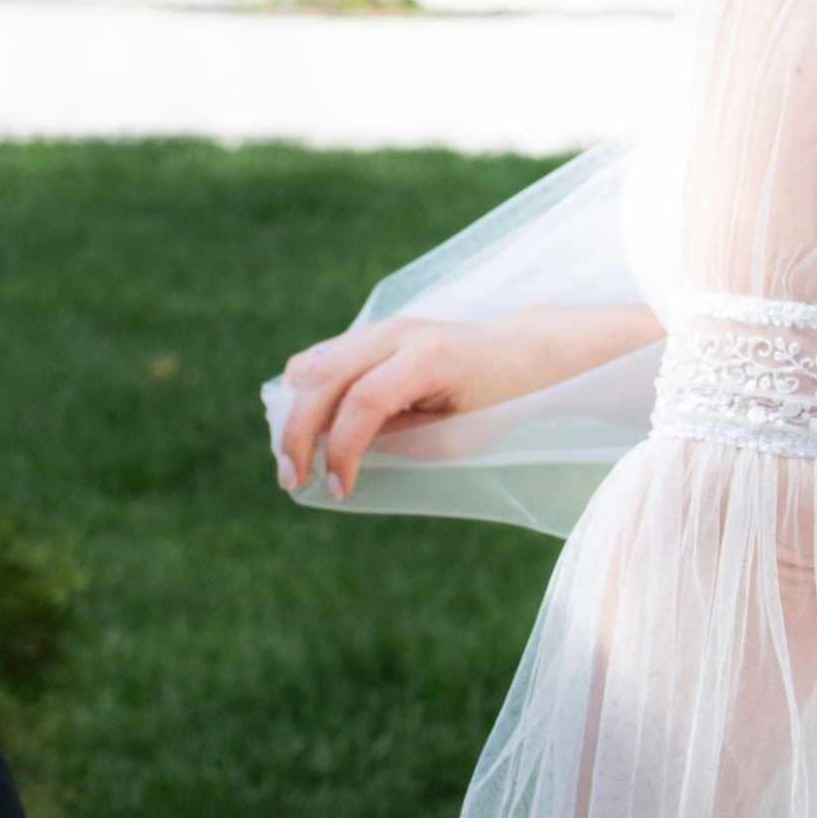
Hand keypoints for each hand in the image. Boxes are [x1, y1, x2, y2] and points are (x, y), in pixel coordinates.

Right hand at [276, 303, 659, 499]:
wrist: (527, 353)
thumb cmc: (499, 401)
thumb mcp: (457, 435)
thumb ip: (397, 439)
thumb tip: (337, 450)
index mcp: (429, 358)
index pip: (363, 402)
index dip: (341, 451)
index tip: (337, 491)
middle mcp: (399, 332)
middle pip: (324, 376)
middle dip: (299, 433)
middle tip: (290, 480)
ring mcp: (384, 326)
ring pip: (313, 362)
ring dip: (293, 413)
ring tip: (291, 458)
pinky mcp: (375, 332)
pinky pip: (324, 357)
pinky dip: (305, 392)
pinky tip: (305, 430)